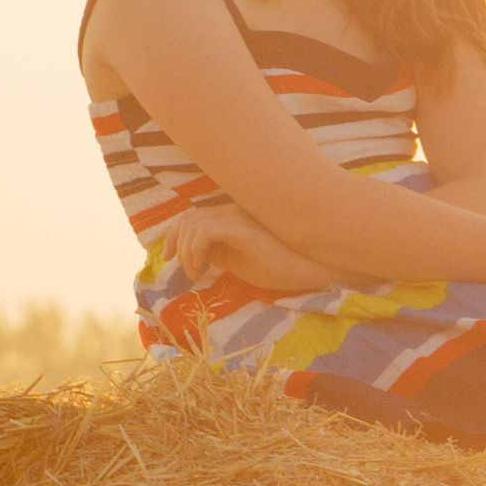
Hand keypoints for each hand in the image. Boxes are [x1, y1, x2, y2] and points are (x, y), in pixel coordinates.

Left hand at [172, 200, 347, 296]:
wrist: (313, 270)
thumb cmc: (283, 268)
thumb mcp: (241, 263)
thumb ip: (219, 253)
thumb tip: (195, 255)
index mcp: (234, 217)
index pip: (195, 216)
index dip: (177, 235)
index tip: (173, 258)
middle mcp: (233, 211)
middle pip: (189, 218)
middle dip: (177, 243)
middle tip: (186, 271)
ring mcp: (238, 217)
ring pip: (193, 224)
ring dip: (187, 251)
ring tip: (196, 273)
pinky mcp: (242, 229)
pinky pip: (204, 232)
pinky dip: (195, 249)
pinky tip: (202, 267)